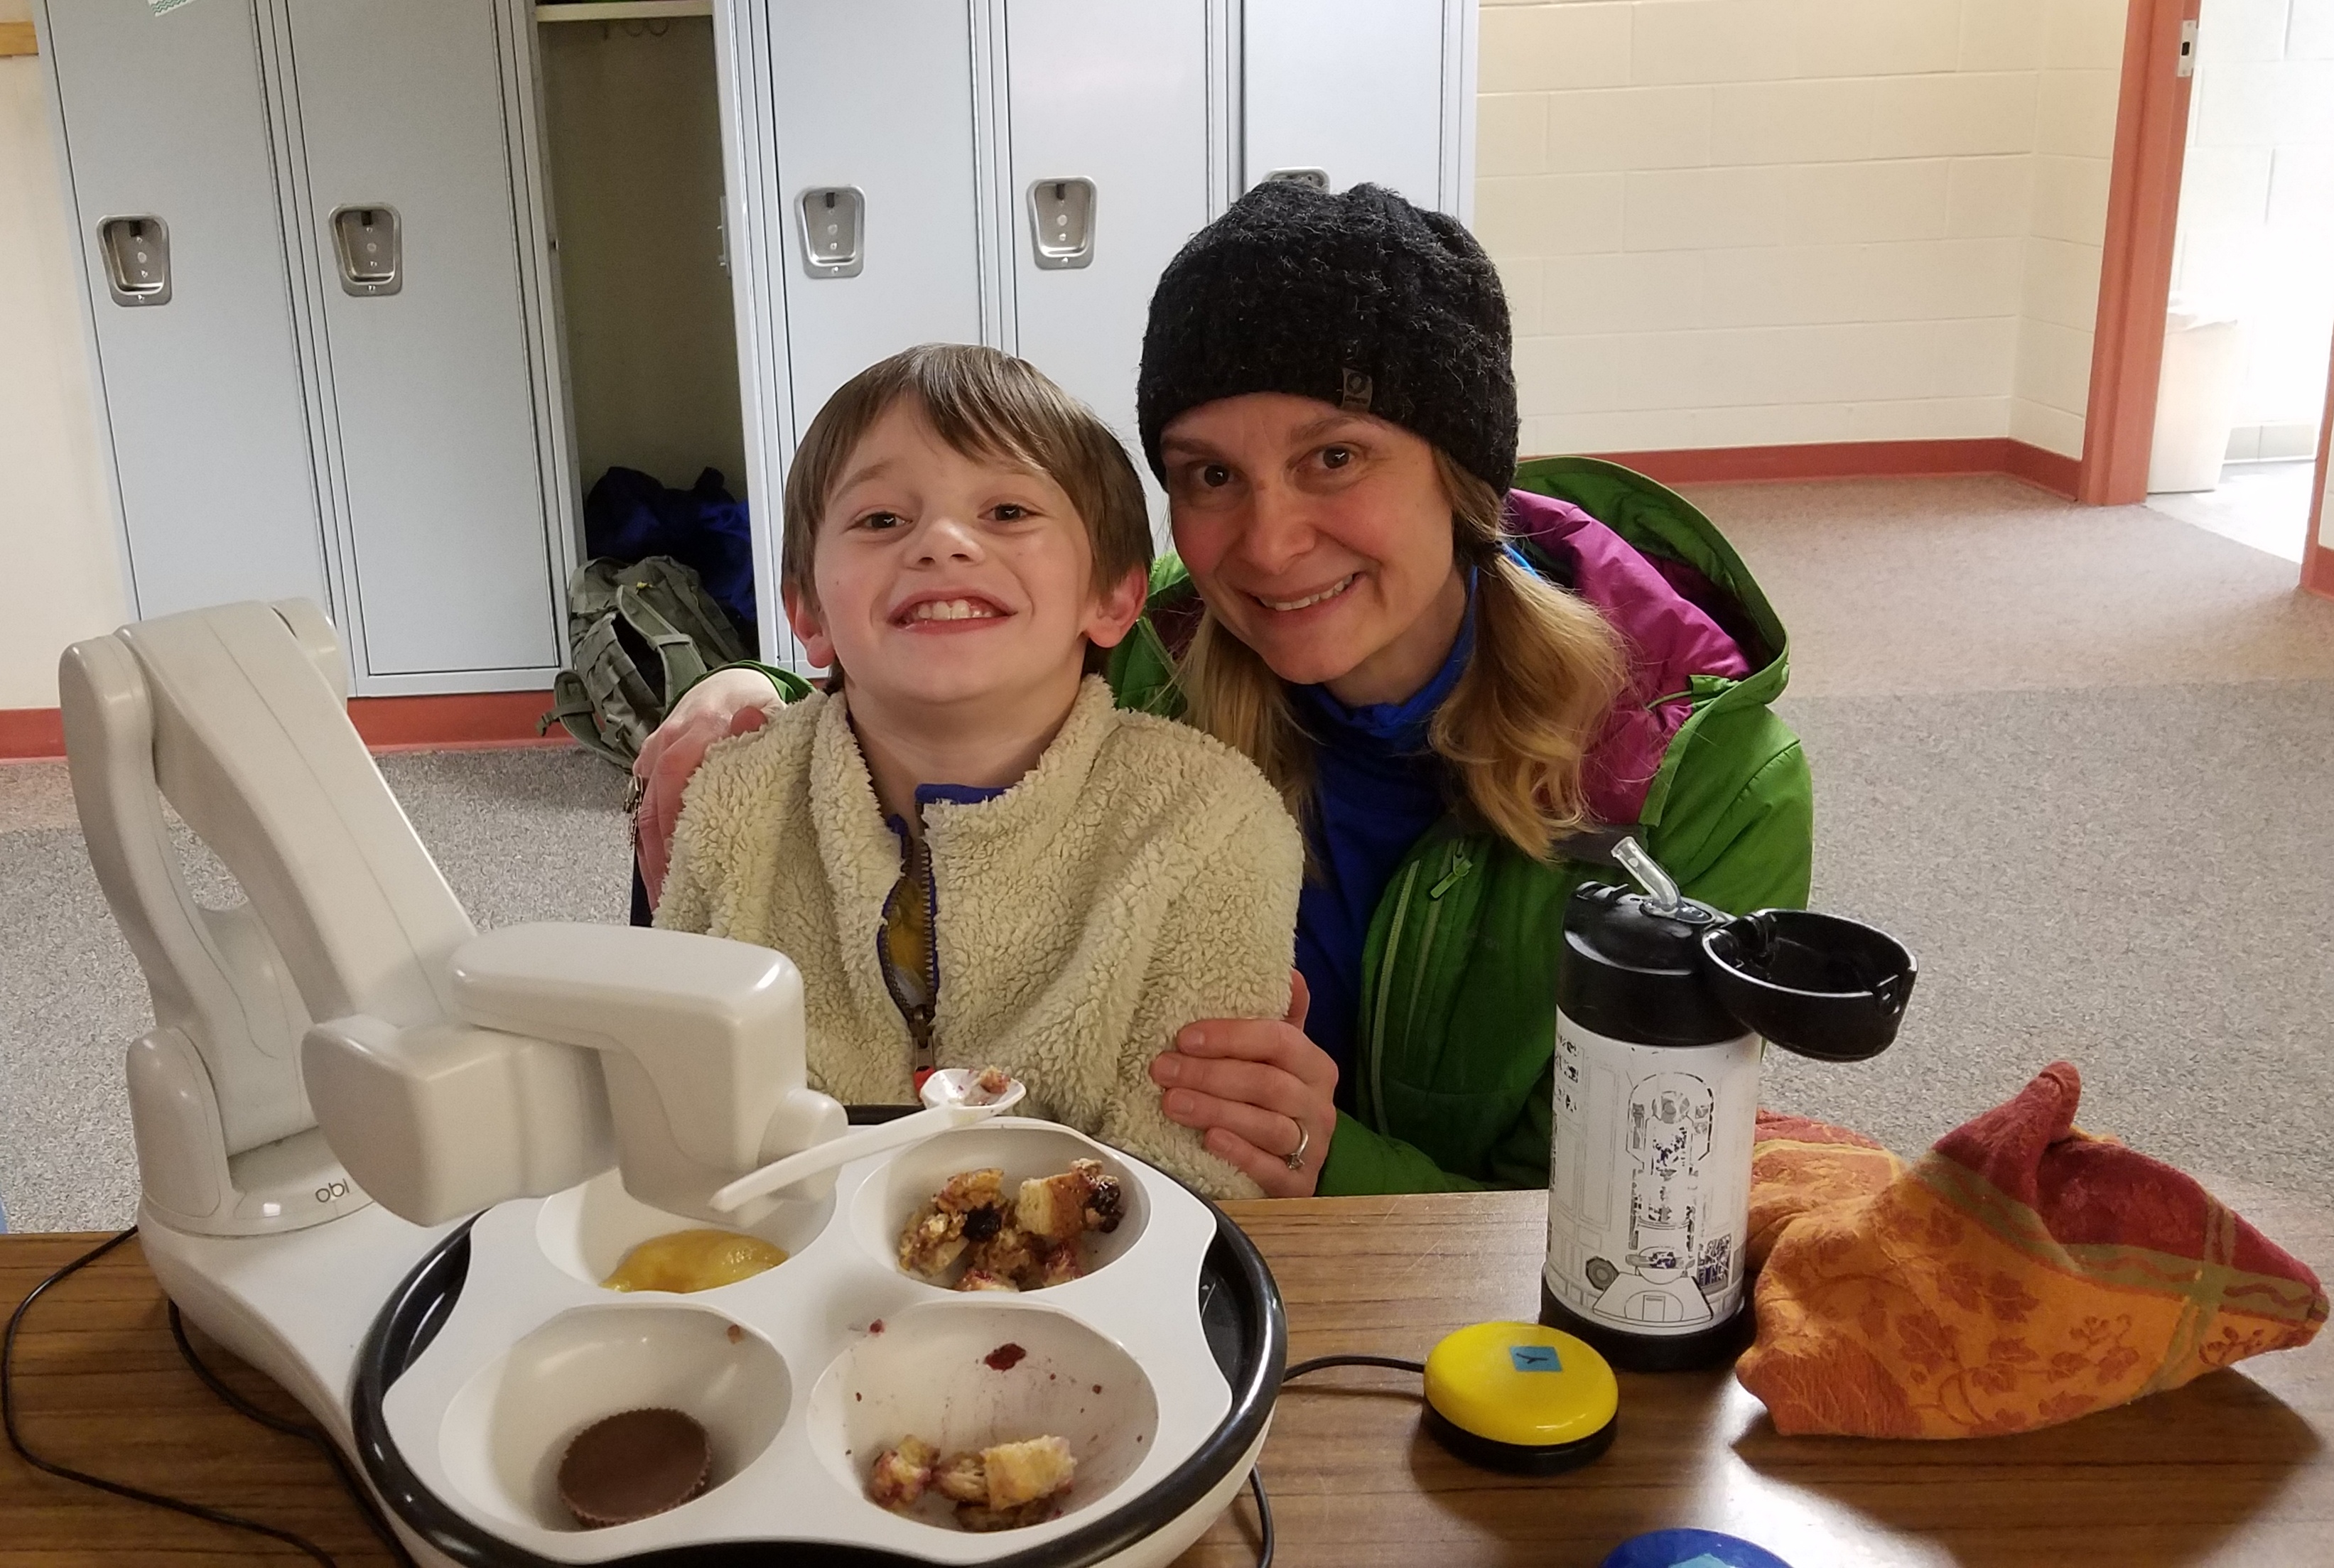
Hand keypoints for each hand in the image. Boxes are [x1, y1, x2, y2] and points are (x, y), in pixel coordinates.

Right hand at [633, 667, 786, 904]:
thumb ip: (765, 725)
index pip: (679, 776)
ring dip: (653, 857)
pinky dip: (648, 846)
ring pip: (644, 812)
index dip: (682, 825)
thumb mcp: (772, 711)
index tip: (693, 863)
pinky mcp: (645, 768)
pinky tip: (659, 876)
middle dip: (663, 854)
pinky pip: (640, 811)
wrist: (728, 687)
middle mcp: (670, 740)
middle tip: (677, 894)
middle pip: (656, 804)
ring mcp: (653, 754)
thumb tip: (753, 721)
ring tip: (667, 896)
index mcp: (702, 726)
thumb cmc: (753, 706)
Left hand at [1150, 972, 1336, 1196]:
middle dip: (1210, 1075)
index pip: (1279, 1040)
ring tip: (1172, 1102)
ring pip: (1267, 1126)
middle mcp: (1319, 1106)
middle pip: (1267, 1084)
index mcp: (1315, 1066)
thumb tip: (1288, 972)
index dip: (1231, 1037)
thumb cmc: (1277, 1101)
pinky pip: (1271, 1169)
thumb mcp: (1280, 1058)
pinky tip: (1209, 1140)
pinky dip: (1239, 1153)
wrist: (1294, 1165)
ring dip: (1215, 1111)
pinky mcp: (1298, 1186)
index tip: (1185, 1037)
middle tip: (1163, 1069)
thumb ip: (1282, 1017)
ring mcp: (1312, 1148)